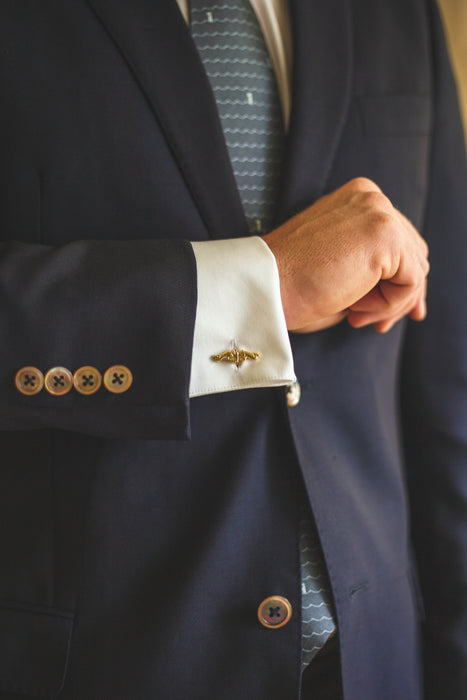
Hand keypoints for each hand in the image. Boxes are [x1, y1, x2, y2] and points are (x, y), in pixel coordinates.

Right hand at [262, 178, 428, 332]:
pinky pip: (412, 281)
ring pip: (415, 270)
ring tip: (354, 314)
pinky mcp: (386, 235)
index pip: (400, 242)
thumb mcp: (340, 268)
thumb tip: (415, 295)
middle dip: (398, 296)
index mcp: (357, 199)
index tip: (375, 315)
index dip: (395, 283)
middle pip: (414, 254)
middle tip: (369, 322)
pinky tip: (355, 310)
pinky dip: (388, 305)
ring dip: (388, 303)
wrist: (265, 287)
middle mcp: (371, 197)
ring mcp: (379, 212)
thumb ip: (374, 267)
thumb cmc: (292, 286)